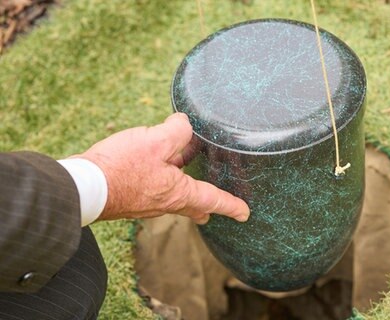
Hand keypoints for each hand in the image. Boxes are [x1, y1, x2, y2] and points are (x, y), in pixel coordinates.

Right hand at [76, 113, 249, 223]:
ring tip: (188, 175)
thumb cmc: (120, 168)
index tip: (245, 213)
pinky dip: (163, 180)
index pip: (213, 199)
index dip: (232, 205)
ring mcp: (146, 203)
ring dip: (184, 189)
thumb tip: (184, 124)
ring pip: (173, 197)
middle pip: (192, 205)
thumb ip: (176, 131)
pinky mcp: (131, 197)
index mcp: (179, 193)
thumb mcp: (154, 141)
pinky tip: (156, 166)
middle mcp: (165, 203)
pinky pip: (155, 190)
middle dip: (206, 205)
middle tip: (214, 207)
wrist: (84, 186)